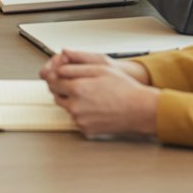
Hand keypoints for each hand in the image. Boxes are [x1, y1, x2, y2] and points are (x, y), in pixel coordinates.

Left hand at [41, 49, 158, 135]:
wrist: (139, 110)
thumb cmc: (124, 89)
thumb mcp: (101, 69)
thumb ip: (76, 66)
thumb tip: (60, 63)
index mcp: (77, 89)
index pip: (53, 82)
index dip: (57, 76)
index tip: (62, 75)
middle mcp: (75, 106)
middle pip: (57, 96)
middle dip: (63, 89)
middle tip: (79, 85)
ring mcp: (80, 120)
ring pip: (67, 108)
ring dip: (73, 101)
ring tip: (92, 96)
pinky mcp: (86, 129)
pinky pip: (77, 119)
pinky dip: (82, 113)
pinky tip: (95, 107)